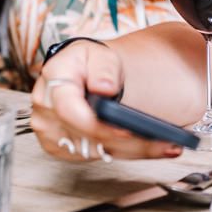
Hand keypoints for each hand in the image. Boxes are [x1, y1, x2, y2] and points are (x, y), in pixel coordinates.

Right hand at [30, 40, 183, 161]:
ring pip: (95, 150)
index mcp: (54, 79)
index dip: (98, 125)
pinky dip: (121, 152)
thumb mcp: (101, 54)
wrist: (83, 73)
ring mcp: (48, 130)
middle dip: (128, 142)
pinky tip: (145, 146)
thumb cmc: (91, 63)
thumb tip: (104, 87)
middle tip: (167, 144)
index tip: (126, 131)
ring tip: (166, 145)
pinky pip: (93, 156)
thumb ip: (103, 68)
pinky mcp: (58, 146)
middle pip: (87, 136)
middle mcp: (45, 107)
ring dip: (131, 150)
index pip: (70, 110)